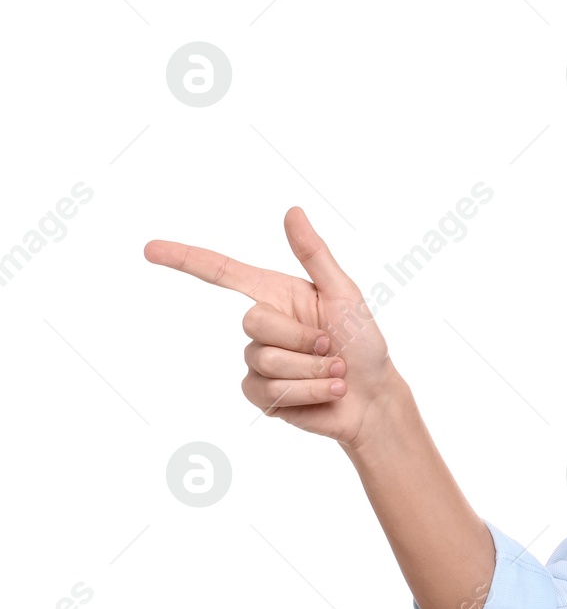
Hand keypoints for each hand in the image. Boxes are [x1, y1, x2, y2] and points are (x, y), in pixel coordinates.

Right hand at [144, 207, 395, 446]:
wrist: (374, 397)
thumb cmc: (364, 342)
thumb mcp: (344, 293)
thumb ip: (315, 254)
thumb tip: (292, 211)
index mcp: (278, 295)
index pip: (223, 273)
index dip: (186, 260)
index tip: (150, 249)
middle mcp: (264, 327)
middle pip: (254, 322)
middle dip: (303, 338)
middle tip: (333, 347)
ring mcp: (258, 363)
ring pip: (266, 360)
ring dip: (312, 368)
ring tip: (336, 372)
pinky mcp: (261, 396)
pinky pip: (270, 392)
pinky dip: (309, 392)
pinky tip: (327, 393)